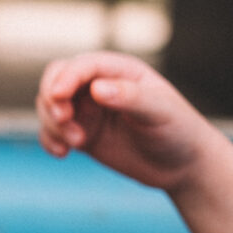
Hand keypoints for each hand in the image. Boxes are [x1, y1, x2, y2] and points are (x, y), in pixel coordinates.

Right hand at [35, 52, 221, 191]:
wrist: (183, 167)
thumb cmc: (180, 131)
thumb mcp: (161, 112)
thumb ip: (130, 97)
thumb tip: (96, 89)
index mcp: (119, 71)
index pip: (83, 65)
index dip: (67, 77)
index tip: (58, 96)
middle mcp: (99, 86)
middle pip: (57, 78)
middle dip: (51, 98)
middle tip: (64, 120)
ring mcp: (88, 110)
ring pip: (49, 105)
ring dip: (52, 123)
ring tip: (76, 143)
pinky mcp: (81, 133)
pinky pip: (52, 131)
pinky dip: (49, 140)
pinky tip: (61, 153)